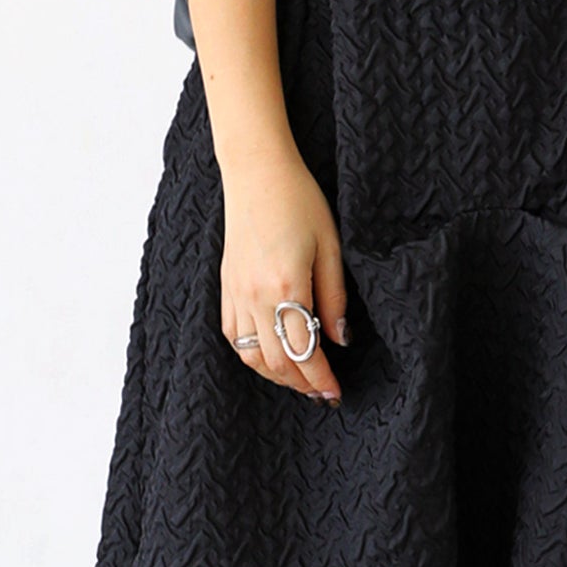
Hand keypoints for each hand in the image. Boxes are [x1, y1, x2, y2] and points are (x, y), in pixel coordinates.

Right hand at [219, 142, 348, 403]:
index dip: (320, 379)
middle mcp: (256, 297)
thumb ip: (334, 298)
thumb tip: (340, 339)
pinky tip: (271, 356)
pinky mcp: (226, 287)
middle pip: (276, 362)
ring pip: (251, 356)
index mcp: (287, 287)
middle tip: (322, 393)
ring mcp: (236, 294)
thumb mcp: (331, 247)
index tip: (335, 394)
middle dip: (301, 384)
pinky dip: (253, 356)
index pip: (304, 352)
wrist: (256, 172)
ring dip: (276, 375)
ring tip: (299, 379)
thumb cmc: (299, 201)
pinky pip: (234, 336)